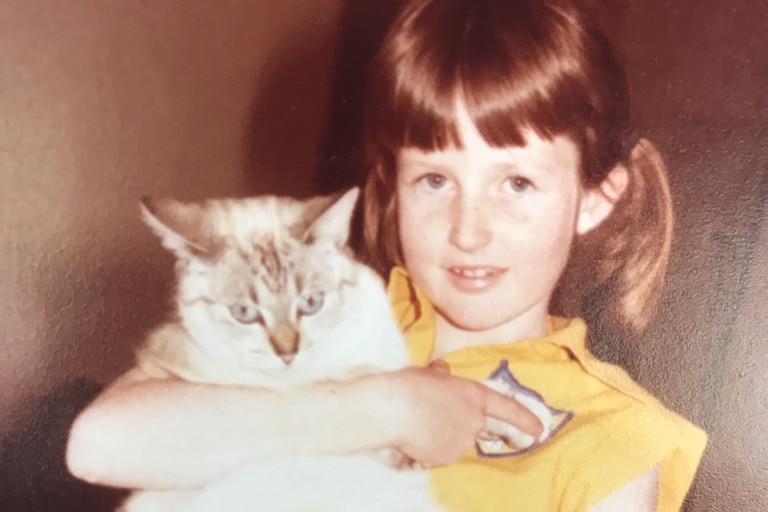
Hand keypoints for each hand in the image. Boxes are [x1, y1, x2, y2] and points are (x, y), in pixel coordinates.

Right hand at [387, 362, 542, 465]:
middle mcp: (474, 421)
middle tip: (434, 415)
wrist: (395, 409)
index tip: (540, 429)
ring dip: (441, 434)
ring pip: (454, 441)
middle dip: (460, 423)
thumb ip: (442, 376)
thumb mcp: (430, 374)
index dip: (525, 419)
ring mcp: (462, 442)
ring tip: (417, 423)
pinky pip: (440, 454)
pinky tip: (414, 437)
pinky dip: (430, 448)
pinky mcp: (445, 457)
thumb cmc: (412, 385)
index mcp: (475, 396)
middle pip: (474, 427)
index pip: (508, 408)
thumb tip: (442, 370)